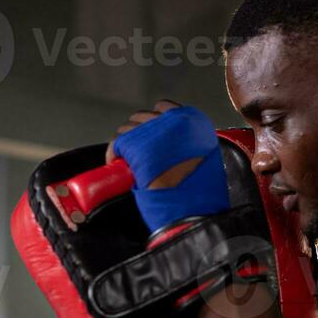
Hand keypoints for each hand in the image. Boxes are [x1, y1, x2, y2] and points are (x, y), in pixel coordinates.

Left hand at [105, 100, 229, 232]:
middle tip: (136, 151)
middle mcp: (174, 121)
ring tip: (126, 158)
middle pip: (142, 117)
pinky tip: (115, 162)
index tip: (150, 136)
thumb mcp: (204, 158)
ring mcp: (153, 131)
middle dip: (137, 133)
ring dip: (125, 142)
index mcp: (194, 123)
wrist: (191, 209)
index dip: (153, 123)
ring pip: (127, 128)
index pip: (164, 108)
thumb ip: (189, 145)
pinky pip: (117, 142)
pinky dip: (113, 152)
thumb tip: (172, 146)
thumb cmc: (200, 192)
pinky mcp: (136, 145)